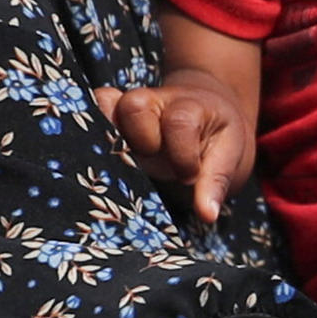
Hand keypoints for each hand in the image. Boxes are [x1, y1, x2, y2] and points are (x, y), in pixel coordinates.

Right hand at [98, 79, 246, 224]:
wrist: (206, 110)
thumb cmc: (218, 136)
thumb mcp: (230, 154)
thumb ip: (216, 182)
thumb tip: (206, 215)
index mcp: (187, 107)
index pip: (179, 124)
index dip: (183, 156)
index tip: (190, 176)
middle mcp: (153, 102)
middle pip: (133, 107)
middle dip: (141, 142)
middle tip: (153, 164)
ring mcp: (126, 110)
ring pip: (104, 106)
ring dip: (107, 139)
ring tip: (119, 166)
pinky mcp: (109, 120)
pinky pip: (89, 115)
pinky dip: (87, 134)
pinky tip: (95, 164)